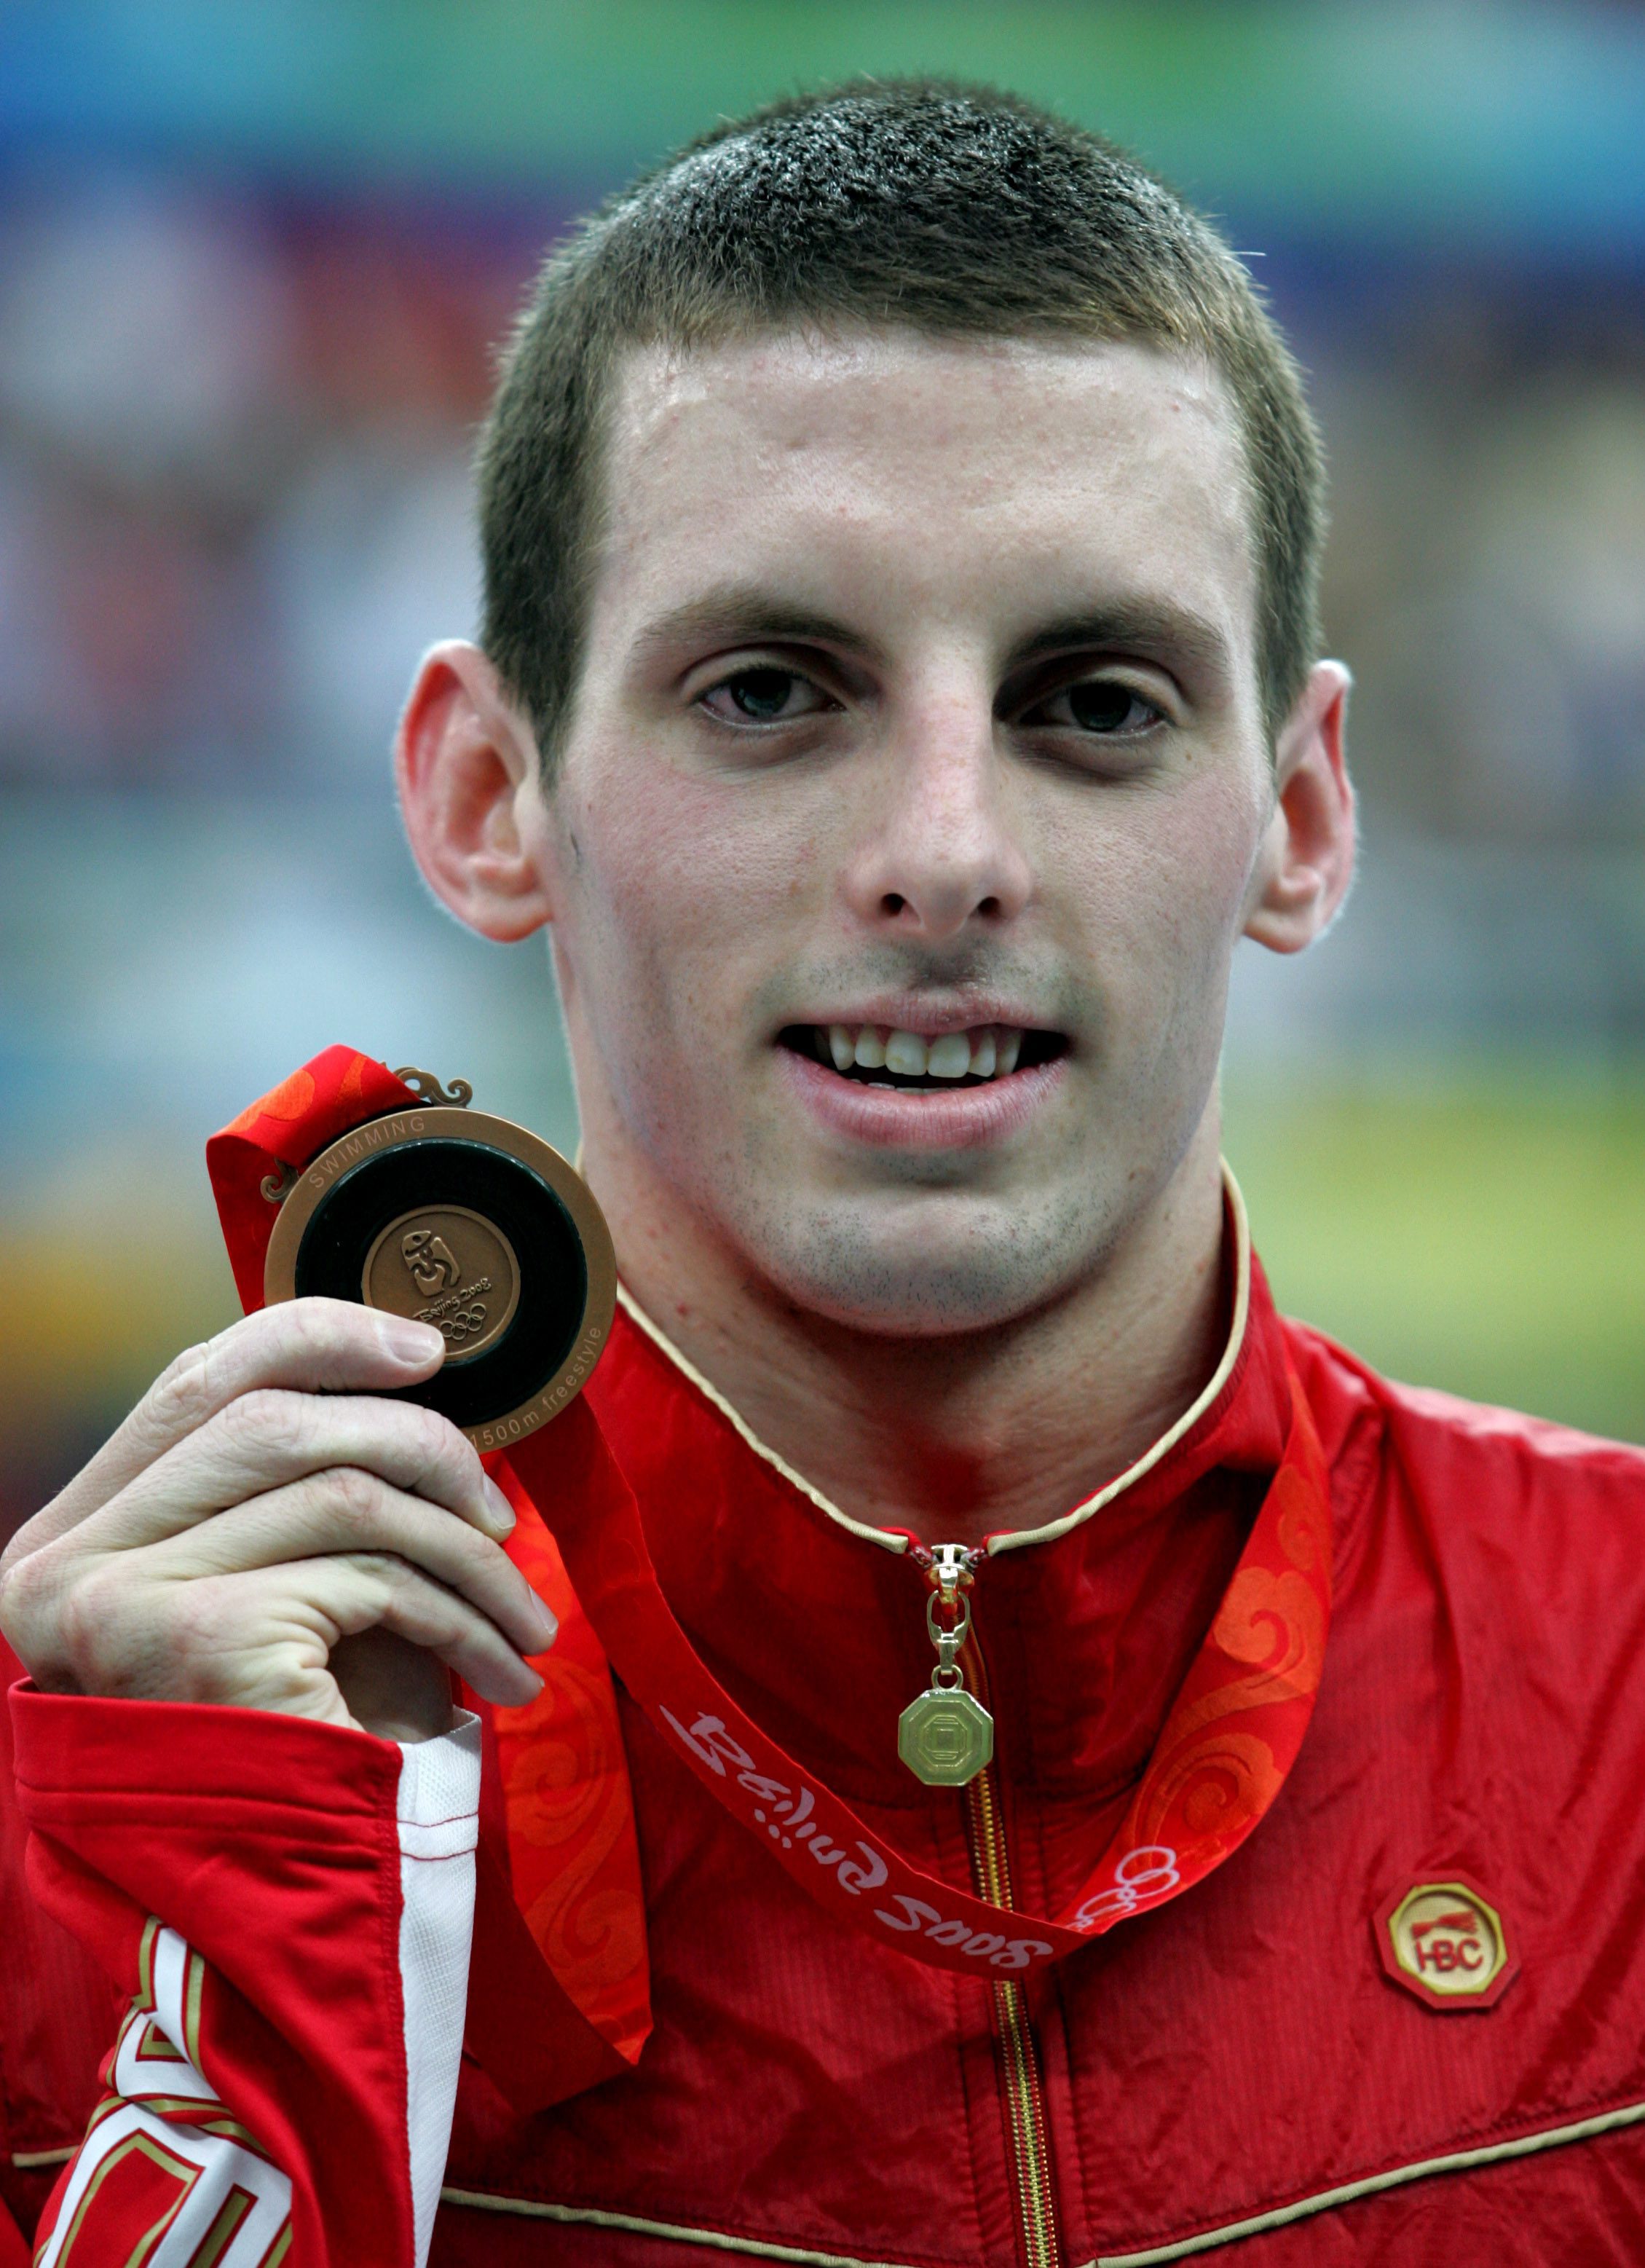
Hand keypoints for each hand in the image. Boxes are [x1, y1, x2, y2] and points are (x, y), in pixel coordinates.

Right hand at [0, 1300, 554, 1741]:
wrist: (270, 1907)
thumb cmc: (282, 1747)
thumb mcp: (275, 1595)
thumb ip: (291, 1494)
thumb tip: (407, 1370)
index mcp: (75, 1539)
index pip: (195, 1383)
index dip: (316, 1340)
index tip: (424, 1348)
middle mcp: (70, 1566)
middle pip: (274, 1419)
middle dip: (419, 1444)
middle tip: (502, 1516)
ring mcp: (125, 1601)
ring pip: (342, 1490)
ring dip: (464, 1549)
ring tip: (524, 1615)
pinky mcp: (205, 1640)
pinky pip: (372, 1573)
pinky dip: (460, 1612)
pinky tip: (498, 1665)